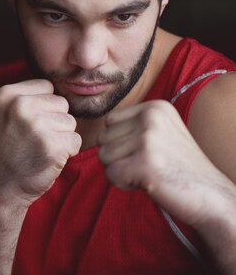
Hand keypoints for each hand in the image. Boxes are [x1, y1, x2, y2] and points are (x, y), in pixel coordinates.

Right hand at [0, 80, 81, 203]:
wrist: (2, 185)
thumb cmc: (11, 147)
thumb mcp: (7, 113)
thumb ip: (28, 95)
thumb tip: (63, 78)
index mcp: (7, 93)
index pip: (47, 86)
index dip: (43, 107)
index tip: (26, 124)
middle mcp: (19, 106)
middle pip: (61, 103)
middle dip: (54, 122)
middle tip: (33, 139)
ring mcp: (36, 125)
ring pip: (70, 122)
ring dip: (61, 137)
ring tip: (39, 148)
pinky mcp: (51, 146)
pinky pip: (75, 140)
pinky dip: (67, 152)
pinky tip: (47, 158)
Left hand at [98, 100, 230, 226]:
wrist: (211, 196)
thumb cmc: (178, 167)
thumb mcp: (160, 133)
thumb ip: (131, 126)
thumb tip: (93, 133)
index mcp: (155, 107)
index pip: (110, 121)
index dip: (120, 142)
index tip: (145, 152)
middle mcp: (151, 118)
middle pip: (103, 138)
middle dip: (118, 157)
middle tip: (147, 166)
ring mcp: (148, 139)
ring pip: (104, 157)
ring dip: (121, 171)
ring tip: (148, 173)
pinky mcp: (145, 164)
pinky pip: (111, 174)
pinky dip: (123, 183)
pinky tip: (147, 183)